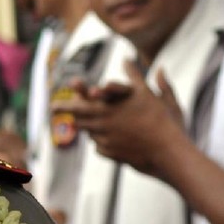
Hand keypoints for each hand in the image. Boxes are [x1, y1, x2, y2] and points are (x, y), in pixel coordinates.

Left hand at [51, 61, 186, 174]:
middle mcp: (110, 116)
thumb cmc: (170, 125)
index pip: (94, 92)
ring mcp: (107, 135)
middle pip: (80, 110)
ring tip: (69, 119)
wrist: (169, 155)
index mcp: (121, 100)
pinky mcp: (110, 151)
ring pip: (86, 128)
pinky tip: (98, 139)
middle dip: (64, 107)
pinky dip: (97, 140)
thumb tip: (160, 68)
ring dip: (78, 123)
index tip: (70, 84)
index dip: (80, 89)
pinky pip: (98, 145)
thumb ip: (161, 84)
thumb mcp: (166, 101)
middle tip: (53, 106)